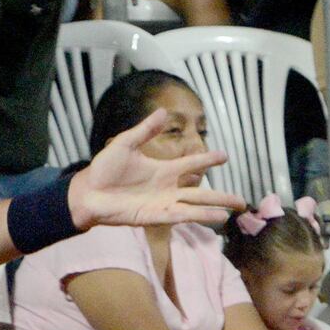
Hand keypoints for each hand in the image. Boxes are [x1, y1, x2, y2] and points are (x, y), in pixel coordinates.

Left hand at [69, 109, 246, 227]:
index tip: (225, 156)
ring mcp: (162, 203)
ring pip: (194, 205)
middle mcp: (167, 188)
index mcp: (163, 170)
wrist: (87, 191)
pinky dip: (197, 216)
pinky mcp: (153, 216)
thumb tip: (162, 111)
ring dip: (213, 208)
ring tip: (233, 211)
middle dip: (221, 195)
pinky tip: (215, 218)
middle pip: (201, 191)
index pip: (192, 164)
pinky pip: (180, 216)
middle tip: (242, 199)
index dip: (208, 160)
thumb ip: (145, 130)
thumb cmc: (104, 169)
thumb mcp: (125, 144)